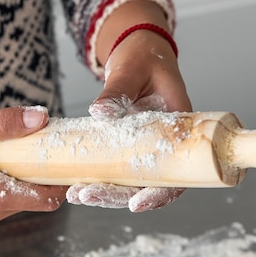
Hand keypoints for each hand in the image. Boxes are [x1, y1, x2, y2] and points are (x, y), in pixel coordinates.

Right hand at [0, 107, 66, 222]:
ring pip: (24, 193)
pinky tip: (6, 149)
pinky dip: (14, 173)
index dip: (65, 176)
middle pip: (40, 195)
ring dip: (30, 169)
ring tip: (25, 138)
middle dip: (49, 169)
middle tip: (50, 136)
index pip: (48, 197)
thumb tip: (41, 117)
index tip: (72, 152)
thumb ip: (3, 124)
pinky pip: (8, 191)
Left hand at [67, 22, 191, 211]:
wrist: (138, 52)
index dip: (161, 194)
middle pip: (148, 185)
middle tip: (86, 195)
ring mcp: (145, 147)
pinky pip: (118, 169)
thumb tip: (99, 113)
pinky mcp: (128, 146)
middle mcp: (164, 144)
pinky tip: (77, 183)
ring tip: (76, 194)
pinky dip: (100, 178)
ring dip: (106, 192)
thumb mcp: (131, 70)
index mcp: (179, 128)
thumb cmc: (144, 57)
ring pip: (130, 182)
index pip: (178, 174)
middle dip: (117, 197)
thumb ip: (117, 90)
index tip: (136, 204)